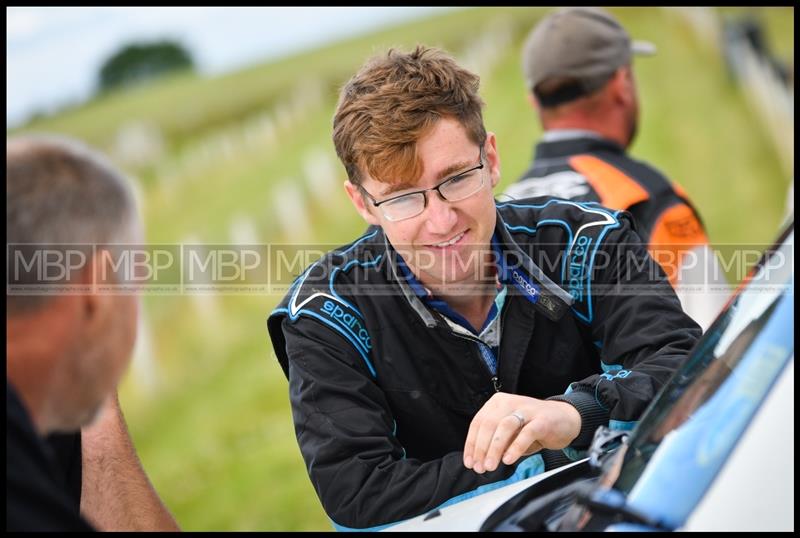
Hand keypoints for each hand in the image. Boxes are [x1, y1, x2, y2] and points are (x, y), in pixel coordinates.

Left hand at [463, 392, 580, 473]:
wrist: (565, 419)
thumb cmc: (533, 427)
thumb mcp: (511, 434)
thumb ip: (496, 442)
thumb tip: (479, 460)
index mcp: (497, 403)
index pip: (478, 423)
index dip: (471, 444)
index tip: (470, 462)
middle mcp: (509, 402)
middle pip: (489, 424)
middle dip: (481, 448)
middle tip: (479, 467)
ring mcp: (526, 409)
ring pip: (505, 427)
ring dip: (494, 448)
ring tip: (490, 466)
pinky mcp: (542, 420)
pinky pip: (526, 433)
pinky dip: (515, 447)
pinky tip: (509, 460)